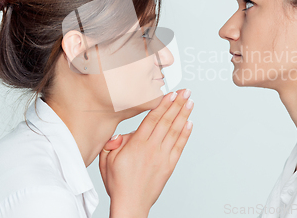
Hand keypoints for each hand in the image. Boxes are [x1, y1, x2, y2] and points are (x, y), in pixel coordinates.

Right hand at [99, 89, 193, 217]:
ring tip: (190, 102)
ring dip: (184, 115)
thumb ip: (112, 143)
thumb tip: (120, 134)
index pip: (152, 119)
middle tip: (186, 92)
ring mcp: (162, 157)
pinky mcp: (169, 166)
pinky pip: (179, 147)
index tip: (171, 94)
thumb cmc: (118, 183)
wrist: (131, 204)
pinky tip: (190, 123)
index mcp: (136, 145)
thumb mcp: (106, 160)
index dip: (163, 105)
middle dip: (177, 105)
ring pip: (175, 131)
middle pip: (167, 121)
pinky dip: (186, 134)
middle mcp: (152, 148)